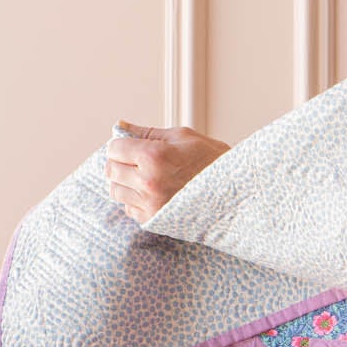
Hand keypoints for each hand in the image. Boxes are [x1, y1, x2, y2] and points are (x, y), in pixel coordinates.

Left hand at [105, 119, 230, 223]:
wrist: (235, 192)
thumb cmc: (212, 161)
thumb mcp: (182, 137)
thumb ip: (147, 132)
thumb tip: (120, 126)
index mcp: (154, 156)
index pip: (114, 149)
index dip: (121, 145)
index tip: (130, 146)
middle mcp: (148, 181)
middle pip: (111, 171)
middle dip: (120, 163)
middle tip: (136, 161)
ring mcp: (150, 203)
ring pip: (116, 191)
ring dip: (125, 183)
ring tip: (145, 177)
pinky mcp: (154, 220)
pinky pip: (129, 209)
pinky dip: (136, 201)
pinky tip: (154, 193)